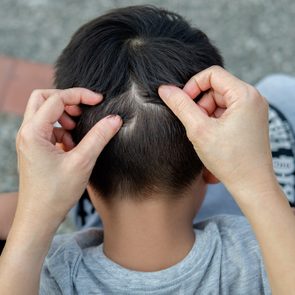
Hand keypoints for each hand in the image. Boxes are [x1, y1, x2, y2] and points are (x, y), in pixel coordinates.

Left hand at [15, 88, 121, 226]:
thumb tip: (114, 119)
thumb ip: (99, 137)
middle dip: (66, 100)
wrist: (39, 217)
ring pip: (44, 113)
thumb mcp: (82, 162)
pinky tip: (72, 145)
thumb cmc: (56, 193)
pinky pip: (47, 128)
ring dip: (63, 115)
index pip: (56, 99)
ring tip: (77, 132)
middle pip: (43, 99)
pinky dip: (61, 130)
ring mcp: (28, 140)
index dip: (80, 95)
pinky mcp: (33, 148)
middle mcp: (26, 133)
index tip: (99, 100)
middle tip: (84, 111)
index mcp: (33, 132)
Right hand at [158, 66, 273, 194]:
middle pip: (215, 88)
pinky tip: (214, 137)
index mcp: (245, 94)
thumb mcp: (199, 130)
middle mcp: (253, 98)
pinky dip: (215, 120)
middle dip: (200, 104)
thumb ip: (181, 106)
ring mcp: (253, 109)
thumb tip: (165, 89)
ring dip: (206, 114)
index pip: (212, 74)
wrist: (252, 185)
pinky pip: (227, 111)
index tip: (183, 103)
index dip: (192, 86)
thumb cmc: (230, 159)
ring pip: (219, 100)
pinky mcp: (250, 120)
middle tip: (197, 126)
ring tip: (206, 134)